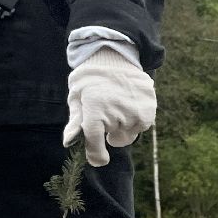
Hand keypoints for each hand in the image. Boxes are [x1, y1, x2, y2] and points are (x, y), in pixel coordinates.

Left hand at [63, 48, 155, 166]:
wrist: (114, 57)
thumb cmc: (90, 80)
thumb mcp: (77, 97)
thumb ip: (75, 121)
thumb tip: (68, 141)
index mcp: (95, 109)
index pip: (95, 140)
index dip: (96, 154)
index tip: (98, 160)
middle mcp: (118, 113)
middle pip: (115, 138)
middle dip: (109, 132)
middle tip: (105, 114)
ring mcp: (136, 112)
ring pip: (130, 133)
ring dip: (124, 126)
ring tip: (118, 106)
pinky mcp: (149, 110)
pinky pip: (142, 125)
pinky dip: (136, 119)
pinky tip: (129, 104)